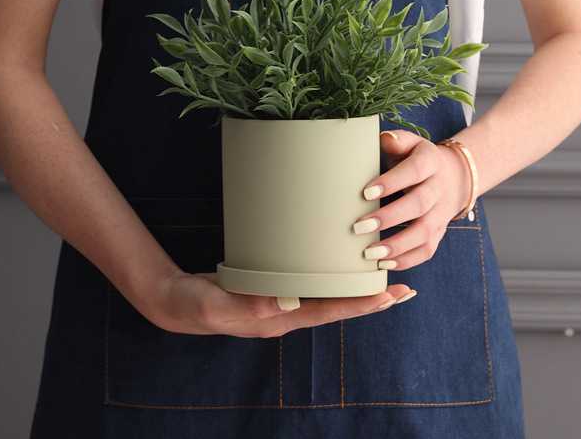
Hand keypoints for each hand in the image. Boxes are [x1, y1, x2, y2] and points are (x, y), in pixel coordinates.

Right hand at [143, 269, 416, 337]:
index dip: (360, 304)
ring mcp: (281, 302)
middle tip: (404, 286)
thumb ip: (247, 304)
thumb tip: (286, 301)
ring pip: (326, 295)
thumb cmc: (195, 305)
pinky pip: (308, 283)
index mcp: (278, 320)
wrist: (176, 302)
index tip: (390, 296)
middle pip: (336, 306)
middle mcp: (287, 313)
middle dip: (370, 297)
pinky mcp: (273, 287)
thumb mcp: (216, 304)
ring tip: (381, 273)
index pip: (328, 312)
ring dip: (354, 286)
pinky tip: (336, 261)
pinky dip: (328, 275)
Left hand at [351, 129, 471, 271]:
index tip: (365, 193)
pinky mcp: (440, 233)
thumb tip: (384, 139)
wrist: (452, 176)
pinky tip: (384, 264)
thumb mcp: (409, 143)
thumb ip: (396, 141)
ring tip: (369, 253)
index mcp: (430, 161)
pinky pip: (427, 250)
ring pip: (424, 233)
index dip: (392, 182)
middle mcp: (439, 188)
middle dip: (388, 218)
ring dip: (396, 245)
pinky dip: (407, 260)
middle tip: (359, 227)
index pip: (413, 171)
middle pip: (418, 205)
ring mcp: (442, 213)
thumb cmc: (415, 158)